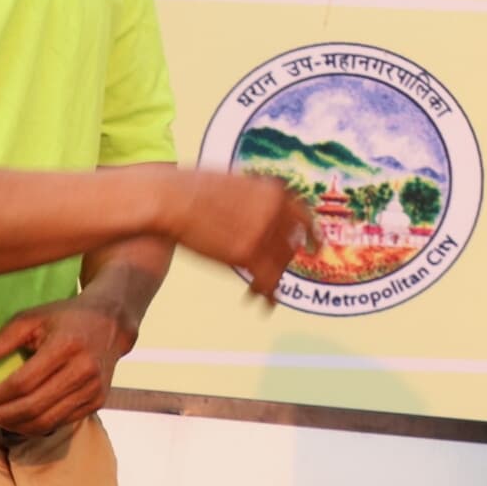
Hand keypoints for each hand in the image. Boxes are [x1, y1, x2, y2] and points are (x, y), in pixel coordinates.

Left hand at [0, 295, 131, 434]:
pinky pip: (60, 422)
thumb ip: (4, 337)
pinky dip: (36, 426)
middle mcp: (83, 371)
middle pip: (34, 406)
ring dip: (16, 425)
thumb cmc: (67, 318)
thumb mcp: (34, 317)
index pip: (24, 382)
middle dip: (2, 415)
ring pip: (47, 421)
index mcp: (66, 346)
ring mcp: (93, 389)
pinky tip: (20, 419)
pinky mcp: (97, 401)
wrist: (111, 324)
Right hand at [165, 171, 316, 304]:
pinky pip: (268, 280)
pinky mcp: (248, 253)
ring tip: (261, 294)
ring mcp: (264, 232)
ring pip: (281, 265)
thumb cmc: (190, 188)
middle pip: (291, 244)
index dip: (311, 232)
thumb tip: (256, 208)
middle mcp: (275, 211)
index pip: (303, 215)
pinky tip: (259, 302)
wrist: (171, 198)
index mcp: (273, 191)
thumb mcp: (233, 183)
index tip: (314, 246)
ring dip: (272, 281)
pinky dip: (265, 294)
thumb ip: (253, 196)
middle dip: (283, 261)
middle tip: (272, 272)